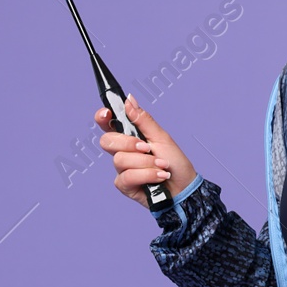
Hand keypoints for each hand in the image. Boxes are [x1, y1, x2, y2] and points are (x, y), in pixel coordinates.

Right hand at [95, 94, 196, 209]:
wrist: (184, 187)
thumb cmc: (175, 162)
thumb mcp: (162, 137)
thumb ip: (143, 120)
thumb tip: (129, 100)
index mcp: (130, 136)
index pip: (108, 124)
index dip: (102, 117)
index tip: (106, 113)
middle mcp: (122, 152)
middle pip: (107, 141)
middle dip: (128, 143)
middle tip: (147, 148)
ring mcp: (122, 169)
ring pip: (120, 160)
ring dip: (146, 162)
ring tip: (161, 165)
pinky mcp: (124, 185)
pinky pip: (126, 176)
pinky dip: (147, 175)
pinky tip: (159, 177)